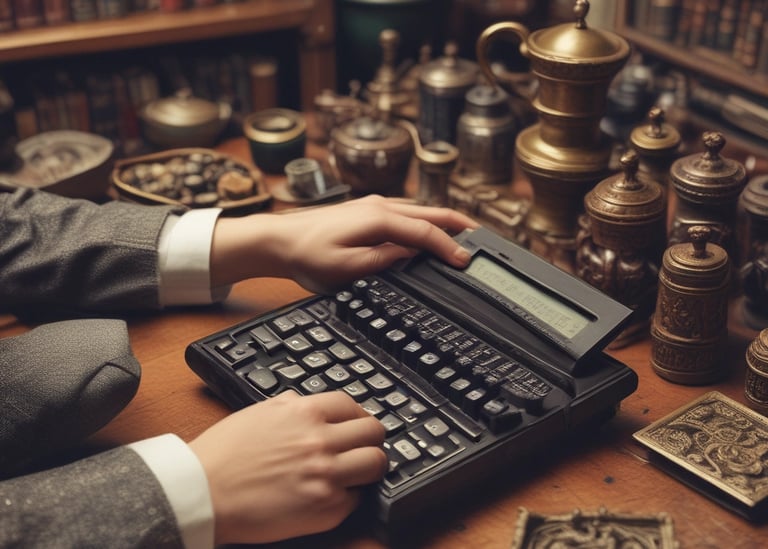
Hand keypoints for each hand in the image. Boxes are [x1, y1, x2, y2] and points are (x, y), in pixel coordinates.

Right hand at [188, 391, 386, 544]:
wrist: (202, 492)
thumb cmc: (222, 454)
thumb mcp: (258, 412)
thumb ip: (289, 405)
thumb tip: (305, 403)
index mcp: (304, 413)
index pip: (353, 406)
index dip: (358, 416)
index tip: (357, 424)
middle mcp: (320, 440)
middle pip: (373, 432)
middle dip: (370, 439)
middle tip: (363, 447)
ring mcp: (326, 475)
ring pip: (375, 464)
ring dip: (368, 467)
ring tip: (357, 472)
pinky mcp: (326, 508)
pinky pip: (356, 499)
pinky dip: (348, 497)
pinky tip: (332, 495)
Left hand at [210, 194, 478, 292]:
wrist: (277, 240)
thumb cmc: (306, 255)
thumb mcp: (347, 269)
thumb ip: (384, 260)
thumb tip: (412, 255)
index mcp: (379, 219)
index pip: (427, 231)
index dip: (450, 247)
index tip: (467, 261)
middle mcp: (379, 205)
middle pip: (430, 211)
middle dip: (459, 224)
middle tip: (482, 238)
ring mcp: (372, 205)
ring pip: (419, 209)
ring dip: (443, 220)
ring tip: (462, 234)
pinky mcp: (365, 210)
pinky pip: (406, 212)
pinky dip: (425, 220)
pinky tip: (427, 229)